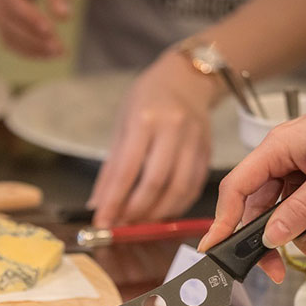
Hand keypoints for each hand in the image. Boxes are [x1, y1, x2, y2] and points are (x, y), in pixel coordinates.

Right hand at [0, 0, 68, 56]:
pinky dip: (27, 50)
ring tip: (59, 53)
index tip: (50, 30)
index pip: (12, 0)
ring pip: (7, 34)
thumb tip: (65, 17)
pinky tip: (48, 54)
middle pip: (9, 21)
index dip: (29, 17)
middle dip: (34, 38)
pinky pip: (9, 39)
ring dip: (32, 48)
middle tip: (60, 49)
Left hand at [88, 50, 218, 227]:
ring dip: (157, 214)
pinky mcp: (207, 152)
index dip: (114, 201)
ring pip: (178, 190)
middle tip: (121, 225)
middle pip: (155, 183)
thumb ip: (111, 167)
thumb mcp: (121, 125)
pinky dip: (176, 207)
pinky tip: (161, 213)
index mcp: (144, 120)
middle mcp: (172, 130)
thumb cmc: (148, 100)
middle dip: (136, 212)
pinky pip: (193, 188)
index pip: (126, 170)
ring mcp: (194, 142)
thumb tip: (98, 204)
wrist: (186, 79)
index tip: (102, 222)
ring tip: (140, 223)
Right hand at [197, 82, 305, 282]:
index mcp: (276, 149)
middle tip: (279, 272)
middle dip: (277, 241)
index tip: (214, 249)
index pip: (236, 189)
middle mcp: (284, 161)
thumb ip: (301, 210)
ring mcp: (304, 171)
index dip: (222, 220)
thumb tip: (271, 239)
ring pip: (293, 217)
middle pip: (263, 211)